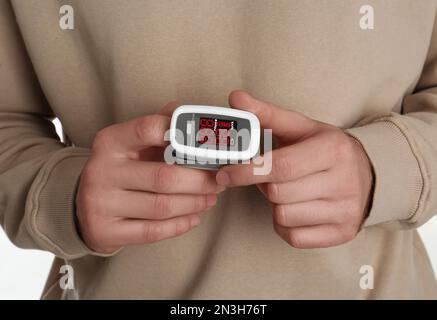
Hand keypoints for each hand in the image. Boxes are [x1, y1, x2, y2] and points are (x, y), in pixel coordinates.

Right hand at [76, 102, 223, 253]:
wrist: (85, 207)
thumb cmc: (121, 170)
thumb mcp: (133, 143)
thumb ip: (160, 126)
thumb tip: (191, 112)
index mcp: (110, 141)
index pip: (149, 129)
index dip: (183, 135)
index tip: (208, 145)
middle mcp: (101, 170)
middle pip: (164, 176)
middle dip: (200, 180)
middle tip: (219, 180)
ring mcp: (100, 203)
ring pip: (161, 206)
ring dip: (194, 203)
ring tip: (210, 198)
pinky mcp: (105, 231)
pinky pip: (153, 231)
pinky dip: (180, 225)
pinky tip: (194, 217)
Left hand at [216, 91, 373, 248]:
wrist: (366, 174)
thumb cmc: (324, 149)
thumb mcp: (299, 127)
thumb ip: (266, 114)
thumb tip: (235, 98)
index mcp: (333, 150)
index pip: (280, 166)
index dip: (247, 171)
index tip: (224, 174)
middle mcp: (344, 182)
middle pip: (277, 193)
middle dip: (263, 185)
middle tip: (271, 176)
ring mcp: (346, 210)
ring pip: (284, 216)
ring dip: (274, 204)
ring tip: (287, 190)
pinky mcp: (343, 232)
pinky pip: (294, 237)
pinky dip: (285, 224)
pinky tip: (294, 208)